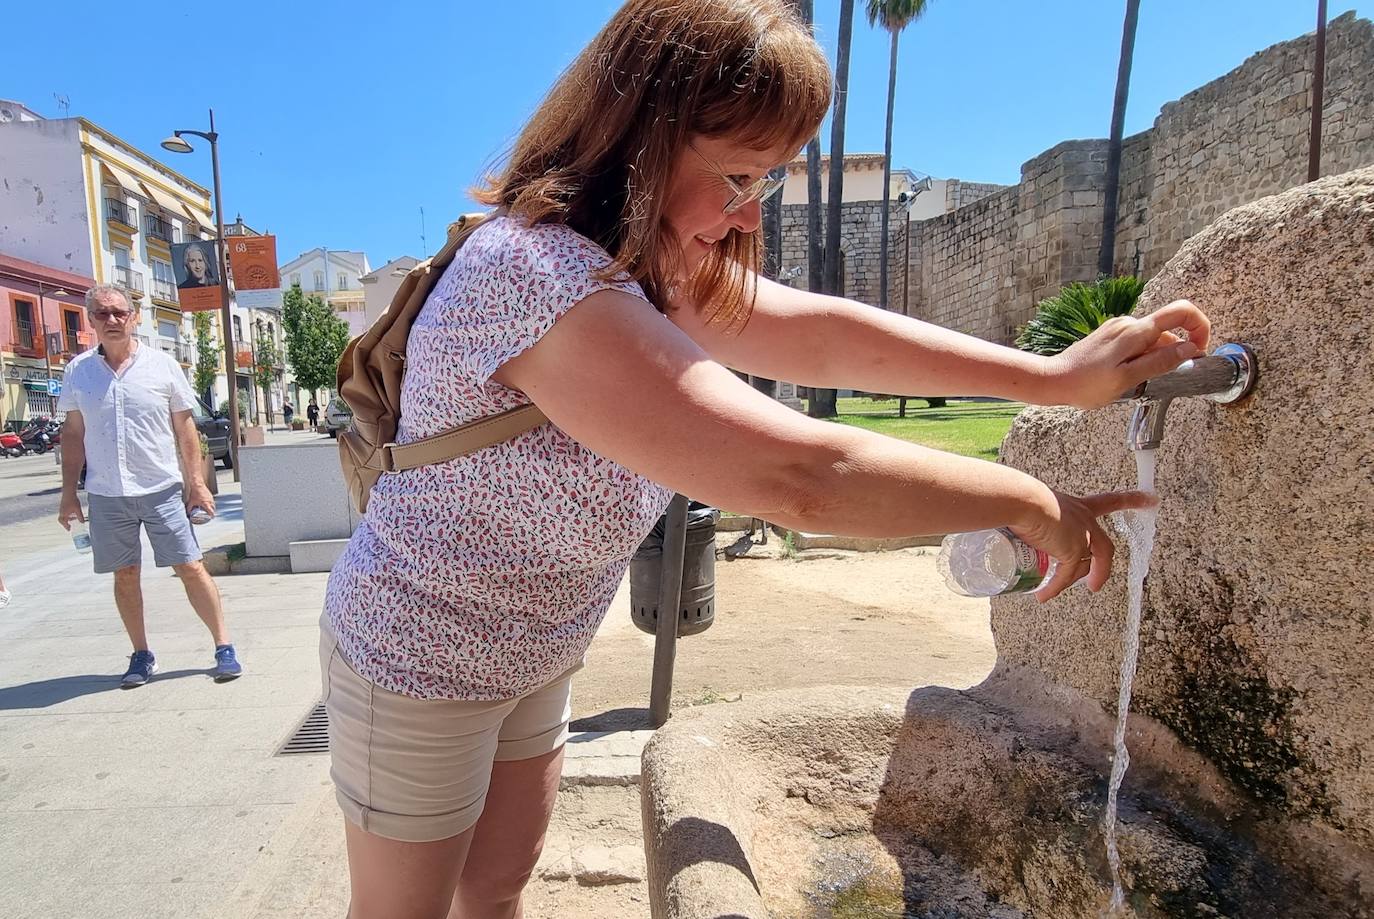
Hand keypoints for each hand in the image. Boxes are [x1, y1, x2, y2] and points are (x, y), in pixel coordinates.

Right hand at [58, 492, 84, 530]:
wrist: (68, 492)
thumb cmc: (73, 501)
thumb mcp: (78, 509)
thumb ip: (80, 516)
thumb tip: (82, 523)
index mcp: (64, 514)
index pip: (64, 522)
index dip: (66, 526)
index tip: (69, 530)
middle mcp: (61, 512)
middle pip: (61, 520)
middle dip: (64, 523)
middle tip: (69, 526)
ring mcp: (61, 508)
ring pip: (62, 516)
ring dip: (67, 518)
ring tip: (73, 519)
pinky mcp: (62, 505)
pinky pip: (63, 512)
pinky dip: (67, 514)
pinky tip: (72, 512)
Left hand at [185, 483, 215, 519]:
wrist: (198, 485)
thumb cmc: (195, 493)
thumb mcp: (191, 502)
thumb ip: (189, 508)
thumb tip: (188, 513)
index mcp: (206, 504)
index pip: (211, 512)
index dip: (211, 515)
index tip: (211, 518)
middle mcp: (210, 502)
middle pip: (213, 509)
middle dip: (212, 512)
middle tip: (209, 514)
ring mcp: (211, 498)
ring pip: (213, 505)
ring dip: (212, 508)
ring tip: (208, 509)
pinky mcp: (211, 496)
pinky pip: (212, 501)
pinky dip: (211, 503)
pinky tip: (207, 503)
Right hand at [1010, 489, 1157, 602]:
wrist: (1022, 500)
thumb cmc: (1021, 497)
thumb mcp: (1031, 504)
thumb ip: (1028, 515)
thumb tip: (1006, 523)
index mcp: (1078, 506)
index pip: (1109, 502)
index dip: (1131, 500)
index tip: (1150, 498)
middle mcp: (1085, 520)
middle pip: (1103, 546)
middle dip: (1103, 568)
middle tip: (1096, 585)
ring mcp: (1082, 536)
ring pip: (1083, 565)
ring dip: (1071, 581)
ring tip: (1054, 591)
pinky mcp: (1073, 551)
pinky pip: (1065, 576)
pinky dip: (1054, 588)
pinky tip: (1043, 595)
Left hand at [1045, 300, 1211, 408]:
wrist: (1052, 380)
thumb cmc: (1086, 385)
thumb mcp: (1127, 379)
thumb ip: (1159, 363)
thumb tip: (1189, 349)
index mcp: (1135, 331)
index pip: (1180, 311)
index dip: (1199, 326)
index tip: (1200, 350)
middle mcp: (1128, 323)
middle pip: (1167, 331)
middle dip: (1172, 354)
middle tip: (1156, 380)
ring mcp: (1118, 328)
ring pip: (1152, 340)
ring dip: (1154, 359)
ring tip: (1133, 382)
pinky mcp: (1110, 336)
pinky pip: (1137, 343)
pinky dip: (1141, 358)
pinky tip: (1125, 375)